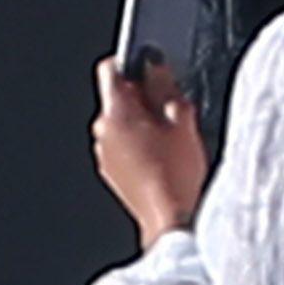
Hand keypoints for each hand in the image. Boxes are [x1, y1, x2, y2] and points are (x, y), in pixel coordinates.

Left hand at [91, 60, 206, 242]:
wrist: (170, 221)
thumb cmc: (176, 173)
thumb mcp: (181, 118)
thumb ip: (164, 84)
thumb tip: (155, 66)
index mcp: (115, 112)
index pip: (110, 69)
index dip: (132, 63)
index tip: (150, 67)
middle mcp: (102, 130)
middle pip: (116, 97)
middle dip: (142, 96)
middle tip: (171, 107)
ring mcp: (103, 153)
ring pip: (119, 123)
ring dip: (140, 122)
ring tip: (170, 137)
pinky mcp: (111, 172)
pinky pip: (120, 146)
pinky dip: (137, 144)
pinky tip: (162, 156)